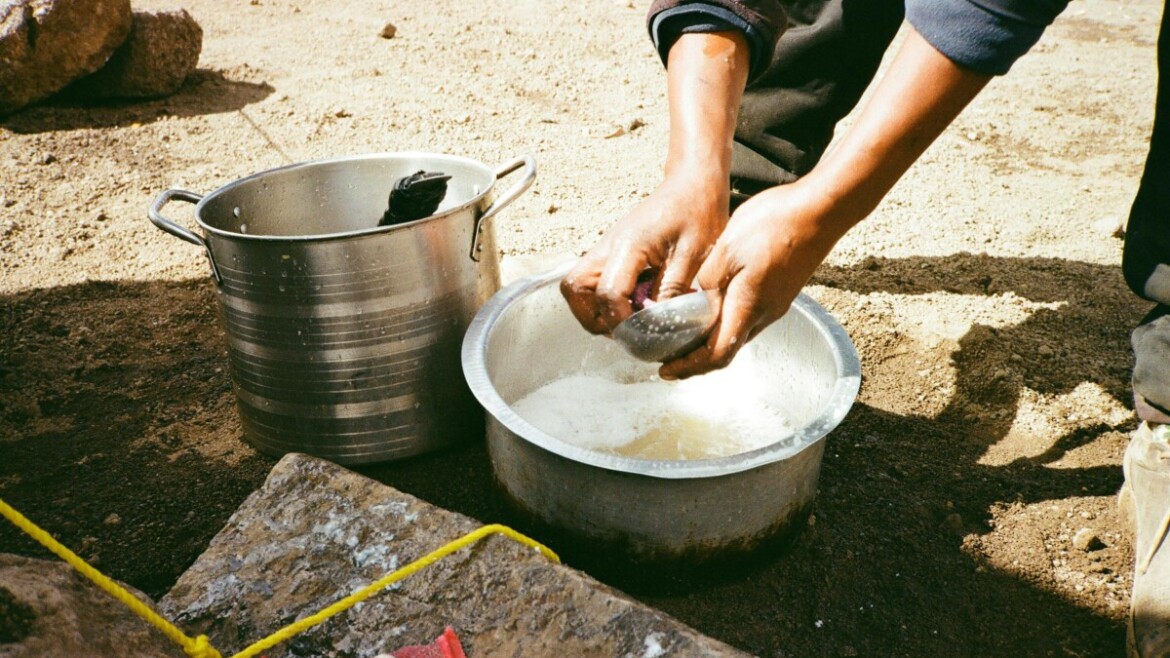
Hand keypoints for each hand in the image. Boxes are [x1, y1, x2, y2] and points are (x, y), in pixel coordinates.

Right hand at [561, 31, 749, 334]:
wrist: (693, 185)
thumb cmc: (697, 213)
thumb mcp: (695, 255)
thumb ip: (673, 291)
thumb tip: (656, 323)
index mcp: (629, 245)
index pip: (609, 293)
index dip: (621, 321)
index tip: (642, 334)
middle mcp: (608, 245)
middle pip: (574, 288)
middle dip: (593, 316)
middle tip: (623, 329)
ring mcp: (605, 247)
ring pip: (576, 286)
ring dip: (593, 309)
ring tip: (625, 320)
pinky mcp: (610, 252)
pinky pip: (591, 281)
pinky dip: (603, 299)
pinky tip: (632, 304)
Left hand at [660, 179, 842, 378]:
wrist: (821, 209)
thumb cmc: (775, 224)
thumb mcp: (727, 248)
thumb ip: (708, 279)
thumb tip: (701, 298)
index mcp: (748, 306)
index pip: (717, 354)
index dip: (689, 367)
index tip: (667, 370)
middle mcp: (765, 313)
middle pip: (727, 349)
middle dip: (695, 359)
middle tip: (668, 357)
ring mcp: (776, 303)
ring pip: (738, 332)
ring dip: (711, 341)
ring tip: (684, 337)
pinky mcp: (781, 291)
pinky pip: (749, 317)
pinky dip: (725, 323)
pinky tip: (712, 310)